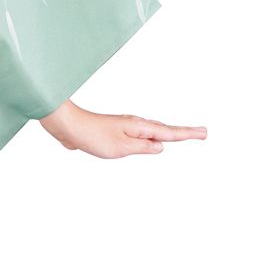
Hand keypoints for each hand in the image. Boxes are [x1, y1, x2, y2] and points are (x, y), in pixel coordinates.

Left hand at [38, 100, 206, 157]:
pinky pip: (140, 136)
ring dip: (169, 134)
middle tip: (202, 134)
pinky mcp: (116, 133)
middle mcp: (135, 125)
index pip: (169, 133)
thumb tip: (160, 147)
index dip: (187, 134)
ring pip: (152, 132)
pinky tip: (151, 141)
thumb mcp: (121, 147)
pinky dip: (152, 138)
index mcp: (139, 127)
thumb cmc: (92, 135)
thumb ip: (143, 148)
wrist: (69, 127)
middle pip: (165, 130)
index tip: (204, 133)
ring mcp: (126, 128)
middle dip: (184, 133)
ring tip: (184, 136)